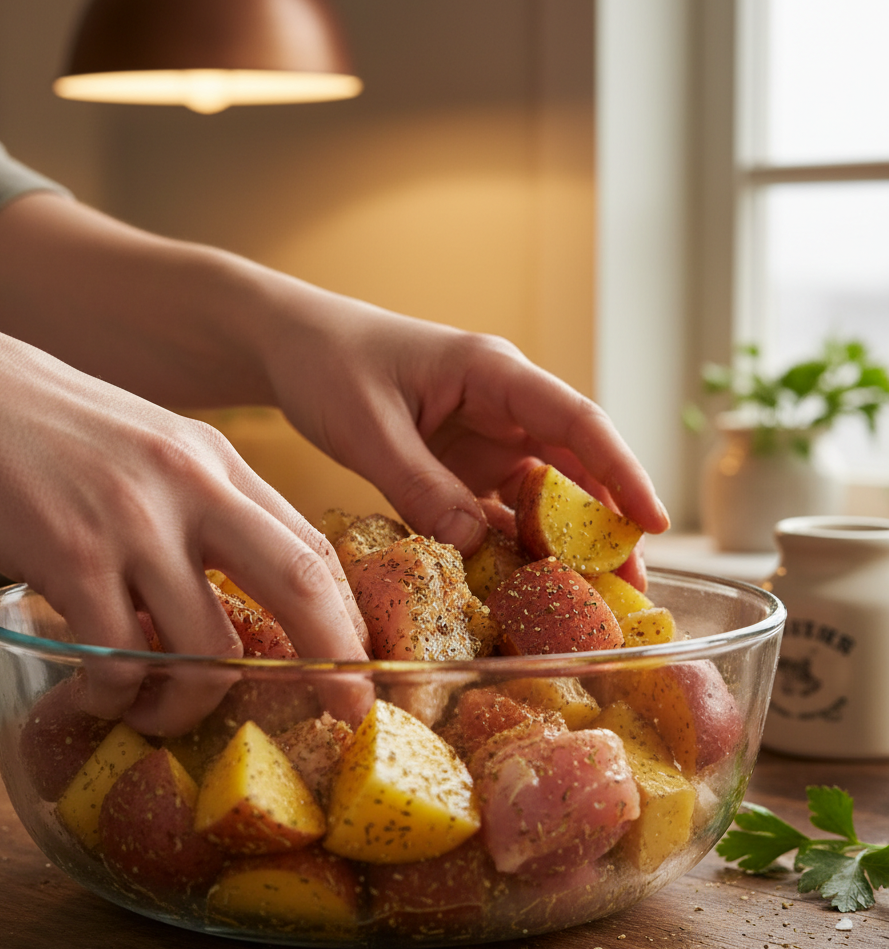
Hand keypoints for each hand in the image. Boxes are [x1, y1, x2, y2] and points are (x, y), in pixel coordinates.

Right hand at [0, 287, 369, 735]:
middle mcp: (192, 488)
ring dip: (192, 703)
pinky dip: (118, 693)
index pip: (310, 543)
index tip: (358, 660)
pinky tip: (100, 691)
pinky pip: (120, 657)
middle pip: (297, 581)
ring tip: (161, 713)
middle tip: (350, 708)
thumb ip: (201, 508)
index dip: (344, 610)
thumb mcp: (153, 449)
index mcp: (218, 464)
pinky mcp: (73, 555)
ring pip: (206, 646)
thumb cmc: (52, 429)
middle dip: (334, 657)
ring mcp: (136, 522)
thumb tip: (235, 588)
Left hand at [263, 300, 668, 584]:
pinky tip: (522, 587)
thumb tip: (475, 547)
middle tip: (630, 586)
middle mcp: (501, 407)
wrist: (294, 349)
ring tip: (588, 599)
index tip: (654, 522)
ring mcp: (482, 439)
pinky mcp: (460, 467)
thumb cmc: (331, 364)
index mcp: (493, 374)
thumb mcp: (369, 428)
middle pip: (572, 466)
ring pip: (540, 495)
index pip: (576, 423)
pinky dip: (512, 547)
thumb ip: (420, 486)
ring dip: (562, 545)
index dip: (621, 472)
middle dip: (604, 524)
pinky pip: (497, 511)